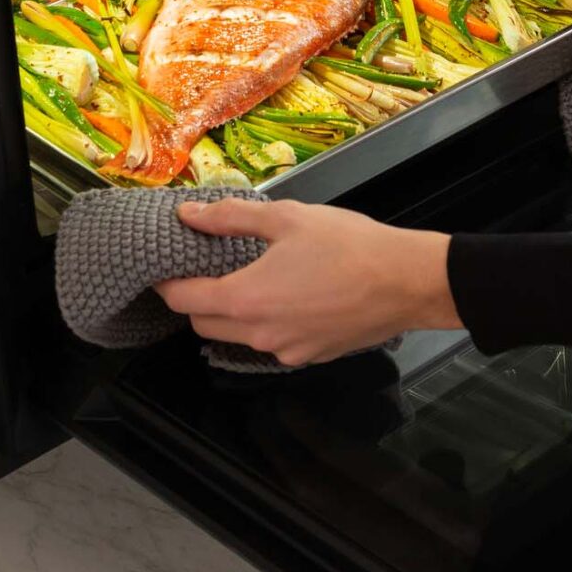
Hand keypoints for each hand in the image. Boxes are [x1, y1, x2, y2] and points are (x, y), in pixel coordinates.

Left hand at [156, 198, 458, 366]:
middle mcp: (259, 335)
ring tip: (248, 276)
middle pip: (205, 323)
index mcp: (246, 299)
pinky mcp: (310, 357)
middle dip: (196, 299)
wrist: (407, 282)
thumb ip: (230, 217)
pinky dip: (266, 321)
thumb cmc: (348, 245)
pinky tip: (288, 294)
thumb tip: (188, 215)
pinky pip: (272, 342)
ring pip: (238, 336)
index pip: (183, 300)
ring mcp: (286, 352)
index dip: (166, 283)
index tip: (164, 266)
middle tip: (204, 267)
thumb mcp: (287, 218)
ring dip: (231, 312)